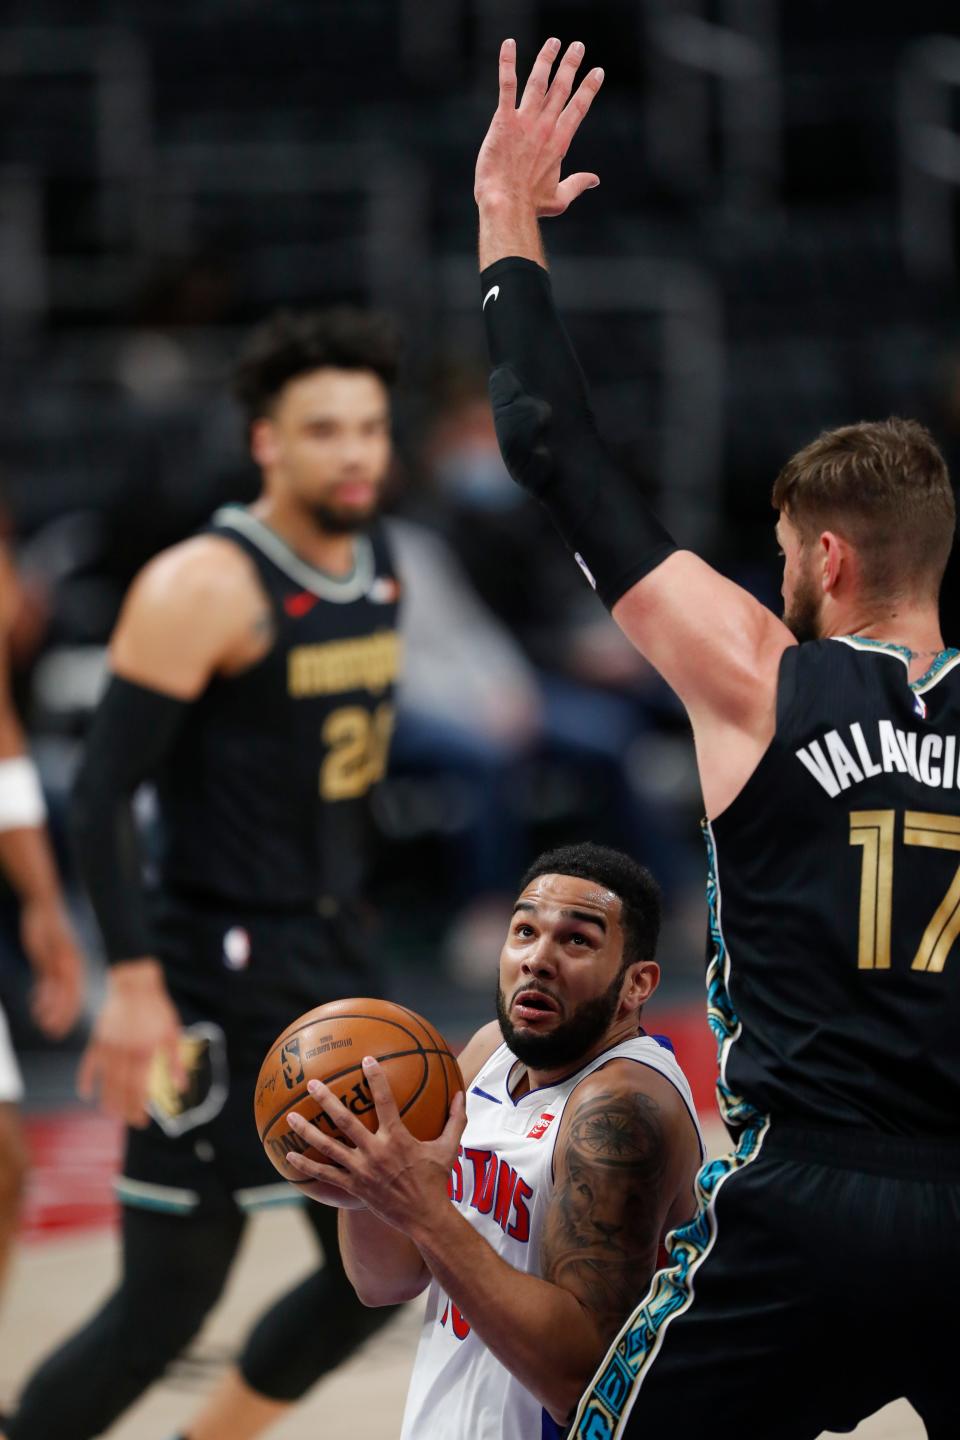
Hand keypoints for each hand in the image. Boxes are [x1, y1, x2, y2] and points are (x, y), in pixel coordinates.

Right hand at [21, 897, 84, 1038]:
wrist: (45, 903)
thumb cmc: (48, 928)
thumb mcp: (49, 953)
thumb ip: (50, 972)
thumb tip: (47, 994)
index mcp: (76, 963)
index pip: (78, 994)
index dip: (70, 1014)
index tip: (60, 1029)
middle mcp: (73, 962)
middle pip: (74, 996)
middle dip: (65, 1017)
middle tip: (54, 1034)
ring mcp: (63, 958)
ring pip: (63, 990)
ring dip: (54, 1010)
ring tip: (45, 1025)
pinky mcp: (50, 952)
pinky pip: (51, 978)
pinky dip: (46, 995)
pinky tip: (37, 1006)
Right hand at [76, 958, 185, 1127]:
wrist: (130, 981)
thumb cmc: (154, 1005)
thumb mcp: (172, 1030)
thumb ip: (175, 1060)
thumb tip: (180, 1087)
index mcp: (145, 1052)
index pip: (140, 1087)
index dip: (139, 1106)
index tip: (141, 1121)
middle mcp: (125, 1053)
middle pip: (122, 1089)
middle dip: (125, 1108)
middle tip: (128, 1122)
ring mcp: (108, 1047)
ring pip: (105, 1081)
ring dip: (107, 1100)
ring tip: (110, 1114)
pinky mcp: (96, 1039)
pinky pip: (88, 1063)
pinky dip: (85, 1079)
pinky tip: (85, 1093)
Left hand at [286, 1057, 466, 1232]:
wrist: (425, 1217)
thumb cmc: (437, 1180)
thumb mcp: (449, 1147)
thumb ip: (455, 1119)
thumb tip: (462, 1093)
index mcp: (397, 1138)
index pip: (385, 1101)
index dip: (376, 1079)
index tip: (366, 1060)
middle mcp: (376, 1151)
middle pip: (345, 1120)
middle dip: (327, 1099)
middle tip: (312, 1083)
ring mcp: (361, 1170)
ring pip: (329, 1146)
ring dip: (308, 1131)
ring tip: (291, 1116)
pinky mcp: (353, 1187)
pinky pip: (325, 1175)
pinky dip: (306, 1166)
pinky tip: (289, 1158)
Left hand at [474, 37, 603, 218]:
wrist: (505, 204)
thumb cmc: (530, 206)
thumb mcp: (559, 198)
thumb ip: (577, 184)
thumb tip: (595, 180)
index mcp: (560, 142)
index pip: (579, 108)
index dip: (589, 88)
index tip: (597, 72)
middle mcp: (545, 127)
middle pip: (562, 88)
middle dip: (571, 65)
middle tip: (578, 46)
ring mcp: (525, 121)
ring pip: (539, 81)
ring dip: (547, 58)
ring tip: (554, 42)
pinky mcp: (504, 120)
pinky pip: (507, 85)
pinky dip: (508, 63)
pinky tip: (509, 44)